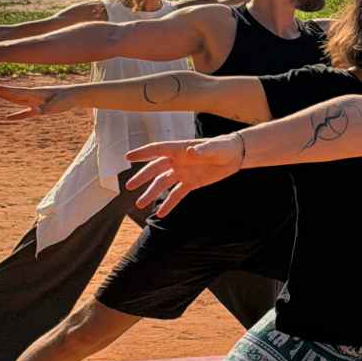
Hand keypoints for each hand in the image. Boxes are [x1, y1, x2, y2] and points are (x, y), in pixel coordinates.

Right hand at [0, 84, 62, 120]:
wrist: (75, 96)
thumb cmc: (66, 99)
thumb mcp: (56, 105)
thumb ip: (44, 109)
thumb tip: (35, 112)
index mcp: (35, 93)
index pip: (16, 92)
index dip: (4, 90)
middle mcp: (33, 96)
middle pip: (14, 94)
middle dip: (3, 91)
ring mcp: (35, 102)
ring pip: (18, 100)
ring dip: (8, 97)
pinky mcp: (39, 108)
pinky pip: (25, 113)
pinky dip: (16, 115)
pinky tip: (8, 118)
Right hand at [126, 136, 243, 216]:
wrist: (234, 156)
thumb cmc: (223, 147)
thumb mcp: (215, 148)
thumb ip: (203, 150)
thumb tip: (191, 151)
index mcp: (180, 149)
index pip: (157, 150)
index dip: (143, 153)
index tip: (127, 157)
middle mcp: (178, 160)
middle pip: (156, 169)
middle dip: (142, 177)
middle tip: (129, 186)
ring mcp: (183, 172)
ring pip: (163, 183)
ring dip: (151, 193)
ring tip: (140, 204)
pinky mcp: (191, 183)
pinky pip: (177, 194)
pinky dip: (169, 204)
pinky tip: (161, 214)